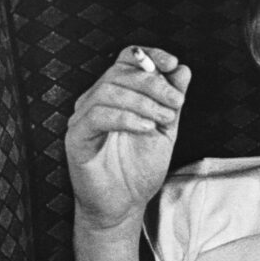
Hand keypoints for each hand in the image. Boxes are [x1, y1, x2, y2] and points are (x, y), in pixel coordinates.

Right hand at [65, 46, 191, 230]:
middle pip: (120, 72)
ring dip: (143, 101)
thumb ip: (172, 99)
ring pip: (108, 91)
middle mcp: (96, 99)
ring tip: (164, 119)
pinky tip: (147, 128)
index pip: (127, 59)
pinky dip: (126, 118)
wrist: (125, 205)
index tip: (173, 64)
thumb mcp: (166, 128)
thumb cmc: (141, 167)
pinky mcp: (76, 137)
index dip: (150, 55)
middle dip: (154, 83)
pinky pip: (97, 116)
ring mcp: (83, 117)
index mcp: (117, 92)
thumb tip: (183, 69)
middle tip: (176, 101)